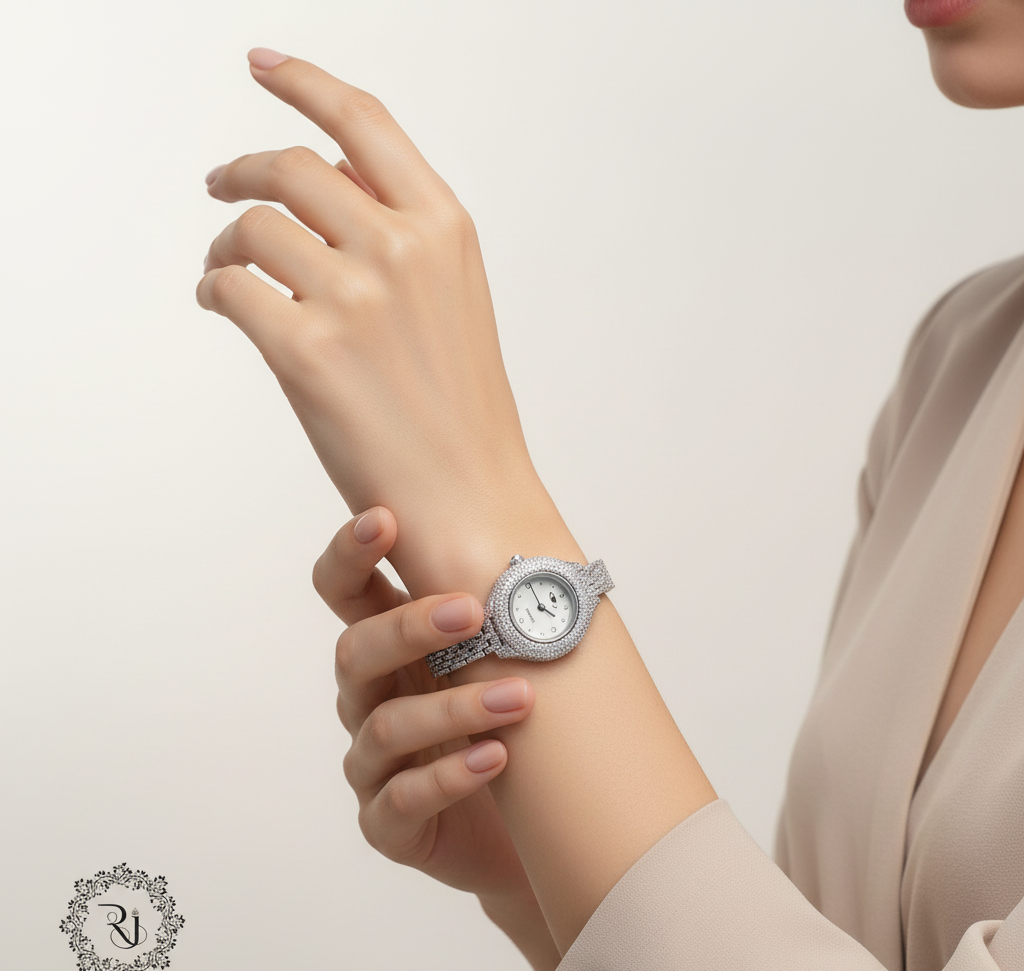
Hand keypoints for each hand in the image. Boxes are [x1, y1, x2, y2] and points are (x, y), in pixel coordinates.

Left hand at [197, 49, 565, 599]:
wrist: (472, 497)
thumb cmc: (462, 410)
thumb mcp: (453, 300)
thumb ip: (398, 230)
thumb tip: (326, 171)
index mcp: (445, 229)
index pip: (363, 122)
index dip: (304, 83)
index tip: (262, 67)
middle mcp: (401, 248)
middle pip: (290, 166)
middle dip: (241, 170)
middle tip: (220, 187)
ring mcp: (353, 297)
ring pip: (252, 226)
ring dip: (225, 241)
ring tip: (226, 268)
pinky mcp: (305, 352)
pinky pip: (230, 287)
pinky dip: (215, 288)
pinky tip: (224, 303)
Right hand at [313, 505, 559, 970]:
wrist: (535, 828)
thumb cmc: (517, 732)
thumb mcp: (508, 662)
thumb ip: (501, 612)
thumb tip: (544, 538)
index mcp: (392, 650)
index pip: (347, 592)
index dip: (350, 554)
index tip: (383, 519)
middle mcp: (372, 699)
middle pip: (356, 651)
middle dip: (409, 626)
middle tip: (470, 612)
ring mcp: (375, 764)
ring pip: (385, 726)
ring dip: (454, 707)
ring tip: (520, 699)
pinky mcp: (389, 824)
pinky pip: (403, 800)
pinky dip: (449, 777)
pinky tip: (495, 759)